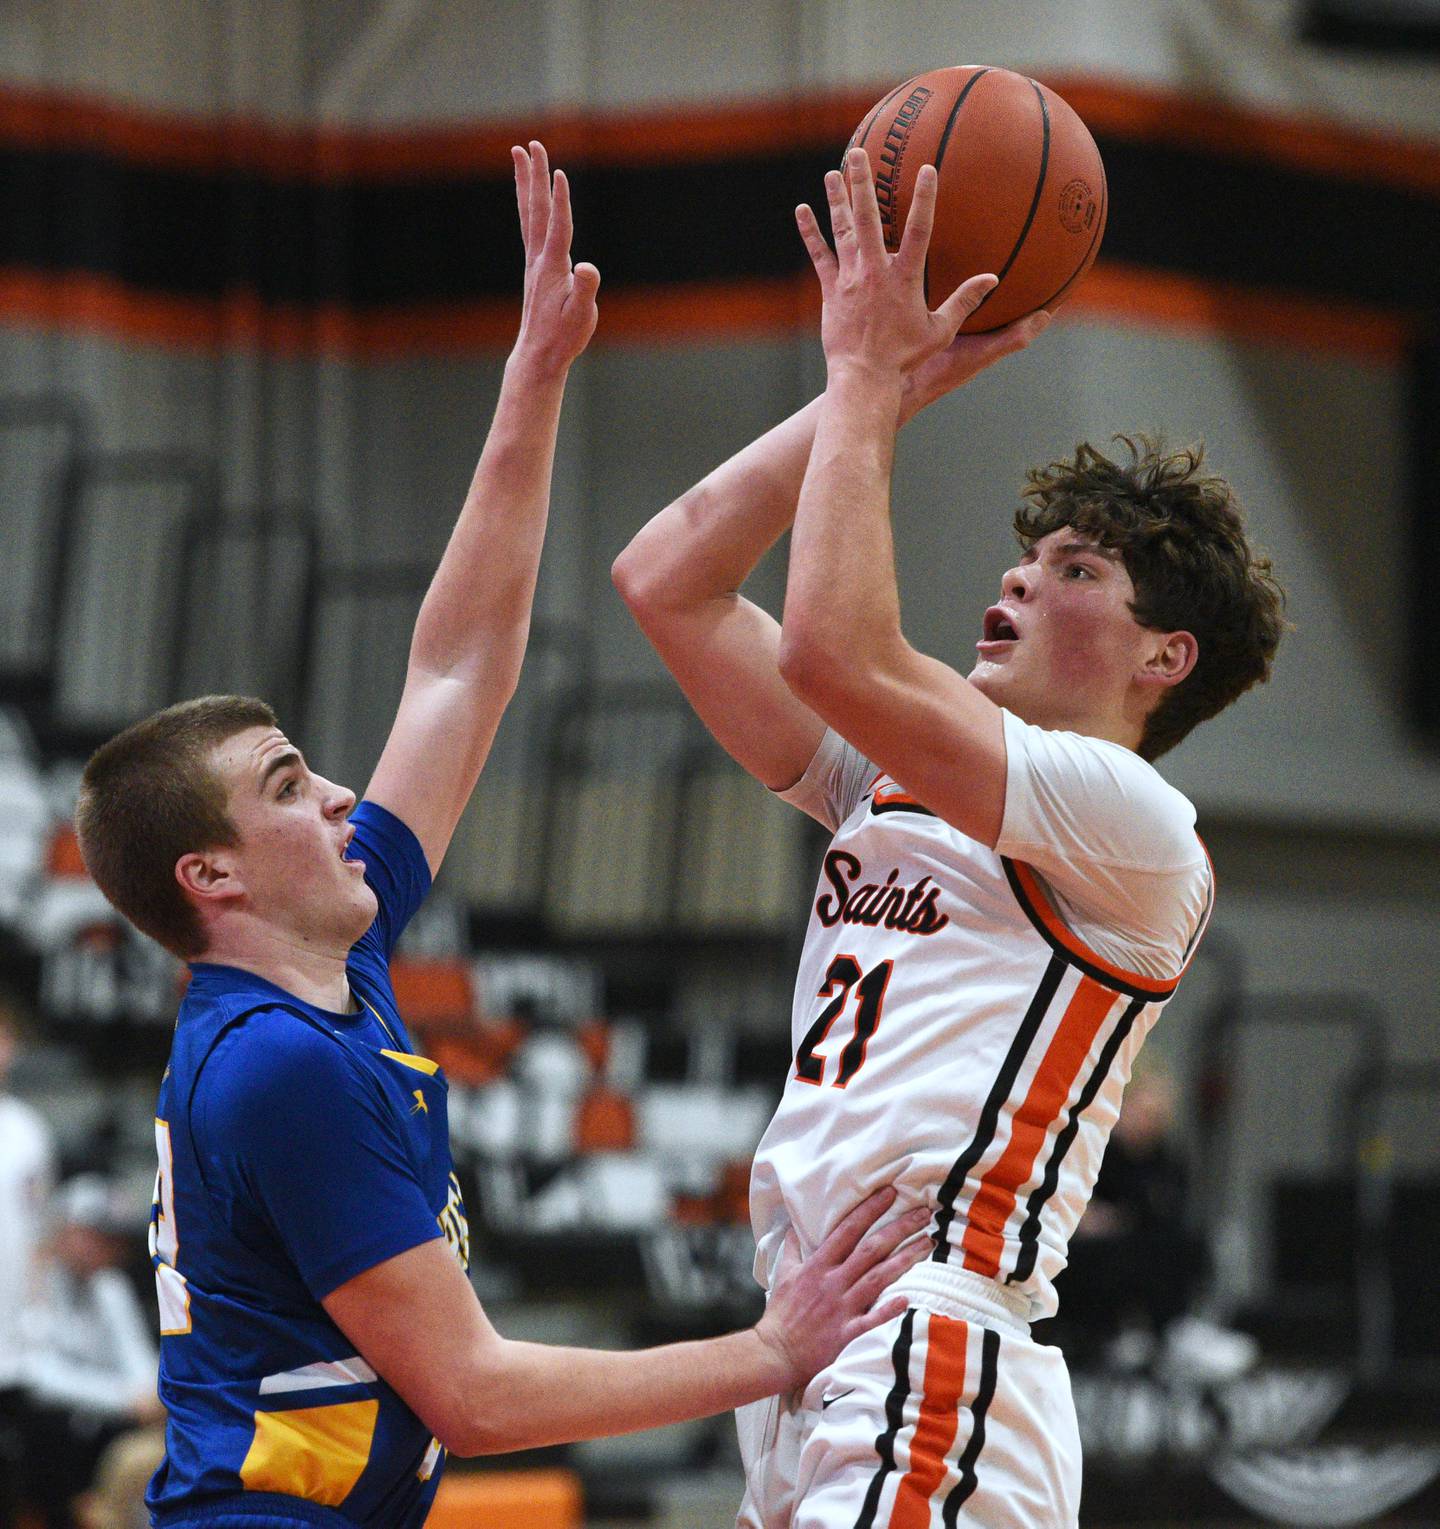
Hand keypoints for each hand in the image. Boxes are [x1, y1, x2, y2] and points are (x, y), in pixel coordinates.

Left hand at [510, 141, 600, 378]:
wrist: (538, 354)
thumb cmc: (563, 337)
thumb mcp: (581, 316)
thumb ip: (585, 290)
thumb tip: (587, 268)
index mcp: (552, 267)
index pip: (558, 226)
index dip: (560, 200)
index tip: (559, 172)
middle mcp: (538, 259)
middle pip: (536, 210)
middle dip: (534, 176)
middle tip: (530, 145)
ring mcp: (534, 261)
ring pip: (528, 213)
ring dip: (525, 182)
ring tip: (520, 155)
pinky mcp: (534, 268)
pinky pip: (529, 226)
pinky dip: (529, 204)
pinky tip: (530, 196)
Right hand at [754, 1188, 929, 1391]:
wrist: (775, 1353)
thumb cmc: (780, 1314)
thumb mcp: (782, 1274)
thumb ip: (792, 1248)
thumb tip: (794, 1225)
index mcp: (817, 1266)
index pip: (847, 1230)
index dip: (869, 1210)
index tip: (889, 1192)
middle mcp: (833, 1282)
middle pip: (870, 1249)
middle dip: (898, 1228)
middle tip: (923, 1213)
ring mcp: (841, 1308)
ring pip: (878, 1278)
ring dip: (904, 1260)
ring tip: (927, 1244)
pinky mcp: (846, 1334)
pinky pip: (871, 1320)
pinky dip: (888, 1309)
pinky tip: (908, 1297)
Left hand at [796, 148, 1048, 406]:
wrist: (864, 376)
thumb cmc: (905, 358)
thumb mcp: (941, 331)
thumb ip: (964, 301)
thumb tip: (991, 280)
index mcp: (904, 278)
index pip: (918, 230)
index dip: (923, 198)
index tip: (926, 169)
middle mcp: (875, 271)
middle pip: (868, 218)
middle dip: (862, 183)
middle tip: (859, 153)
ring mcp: (850, 278)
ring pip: (842, 230)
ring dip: (836, 199)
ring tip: (831, 173)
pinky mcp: (832, 290)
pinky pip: (820, 256)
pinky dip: (811, 233)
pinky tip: (802, 211)